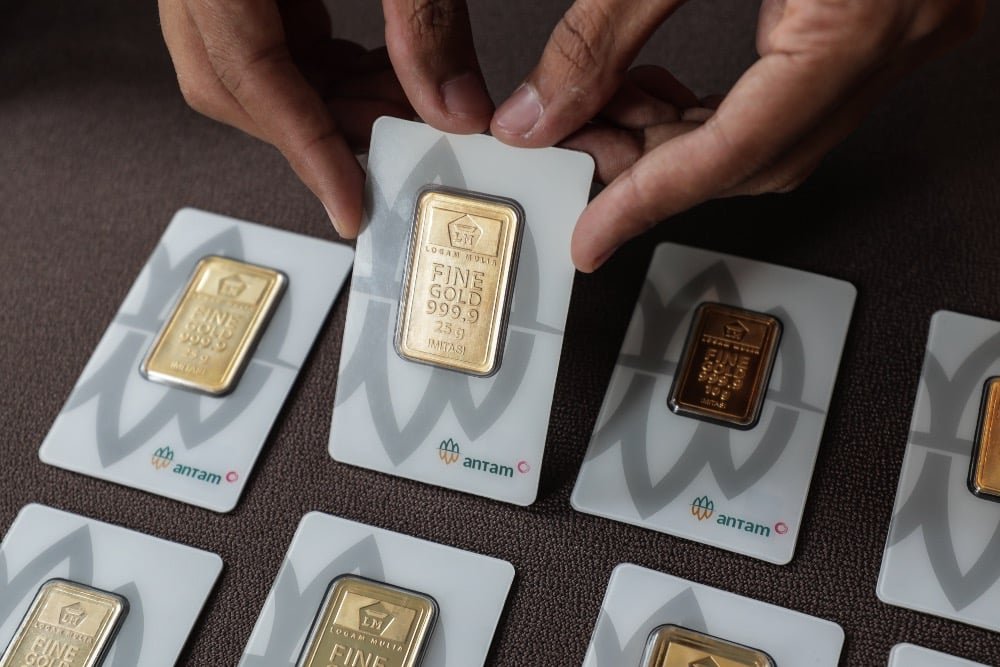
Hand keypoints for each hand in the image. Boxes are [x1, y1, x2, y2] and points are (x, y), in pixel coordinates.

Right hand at [159, 0, 492, 236]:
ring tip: (404, 113)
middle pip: (233, 85)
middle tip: (393, 151)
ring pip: (256, 68)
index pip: (244, 75)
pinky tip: (386, 76)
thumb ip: (424, 20)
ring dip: (335, 103)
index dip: (304, 147)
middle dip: (319, 131)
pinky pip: (276, 38)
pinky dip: (332, 70)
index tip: (351, 208)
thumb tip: (457, 111)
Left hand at [491, 0, 985, 271]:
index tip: (593, 238)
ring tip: (608, 112)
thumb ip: (605, 29)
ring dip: (685, 140)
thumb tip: (544, 109)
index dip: (649, 203)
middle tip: (579, 144)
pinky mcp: (899, 13)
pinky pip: (802, 98)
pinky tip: (666, 88)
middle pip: (757, 159)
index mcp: (861, 13)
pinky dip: (725, 109)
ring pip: (779, 137)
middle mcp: (902, 33)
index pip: (733, 151)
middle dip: (656, 167)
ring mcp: (911, 27)